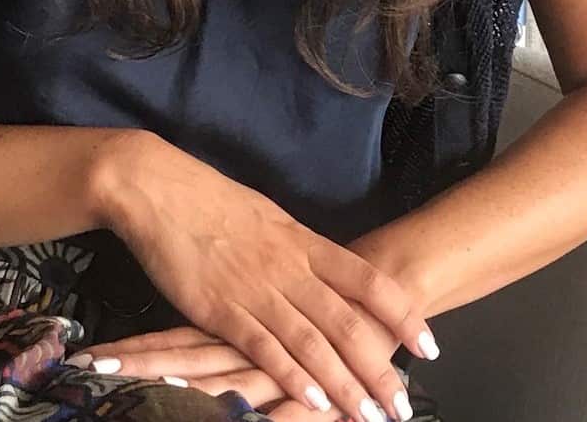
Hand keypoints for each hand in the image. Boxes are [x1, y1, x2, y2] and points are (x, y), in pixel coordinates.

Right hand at [95, 133, 436, 421]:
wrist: (158, 187)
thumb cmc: (209, 199)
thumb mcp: (266, 217)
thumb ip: (296, 249)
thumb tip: (321, 268)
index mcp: (302, 241)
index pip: (367, 280)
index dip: (401, 315)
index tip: (428, 345)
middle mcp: (288, 266)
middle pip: (346, 322)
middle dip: (378, 369)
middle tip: (402, 406)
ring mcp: (256, 288)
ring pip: (312, 343)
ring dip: (343, 385)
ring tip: (369, 416)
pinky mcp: (220, 308)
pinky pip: (264, 348)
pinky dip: (291, 378)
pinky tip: (313, 403)